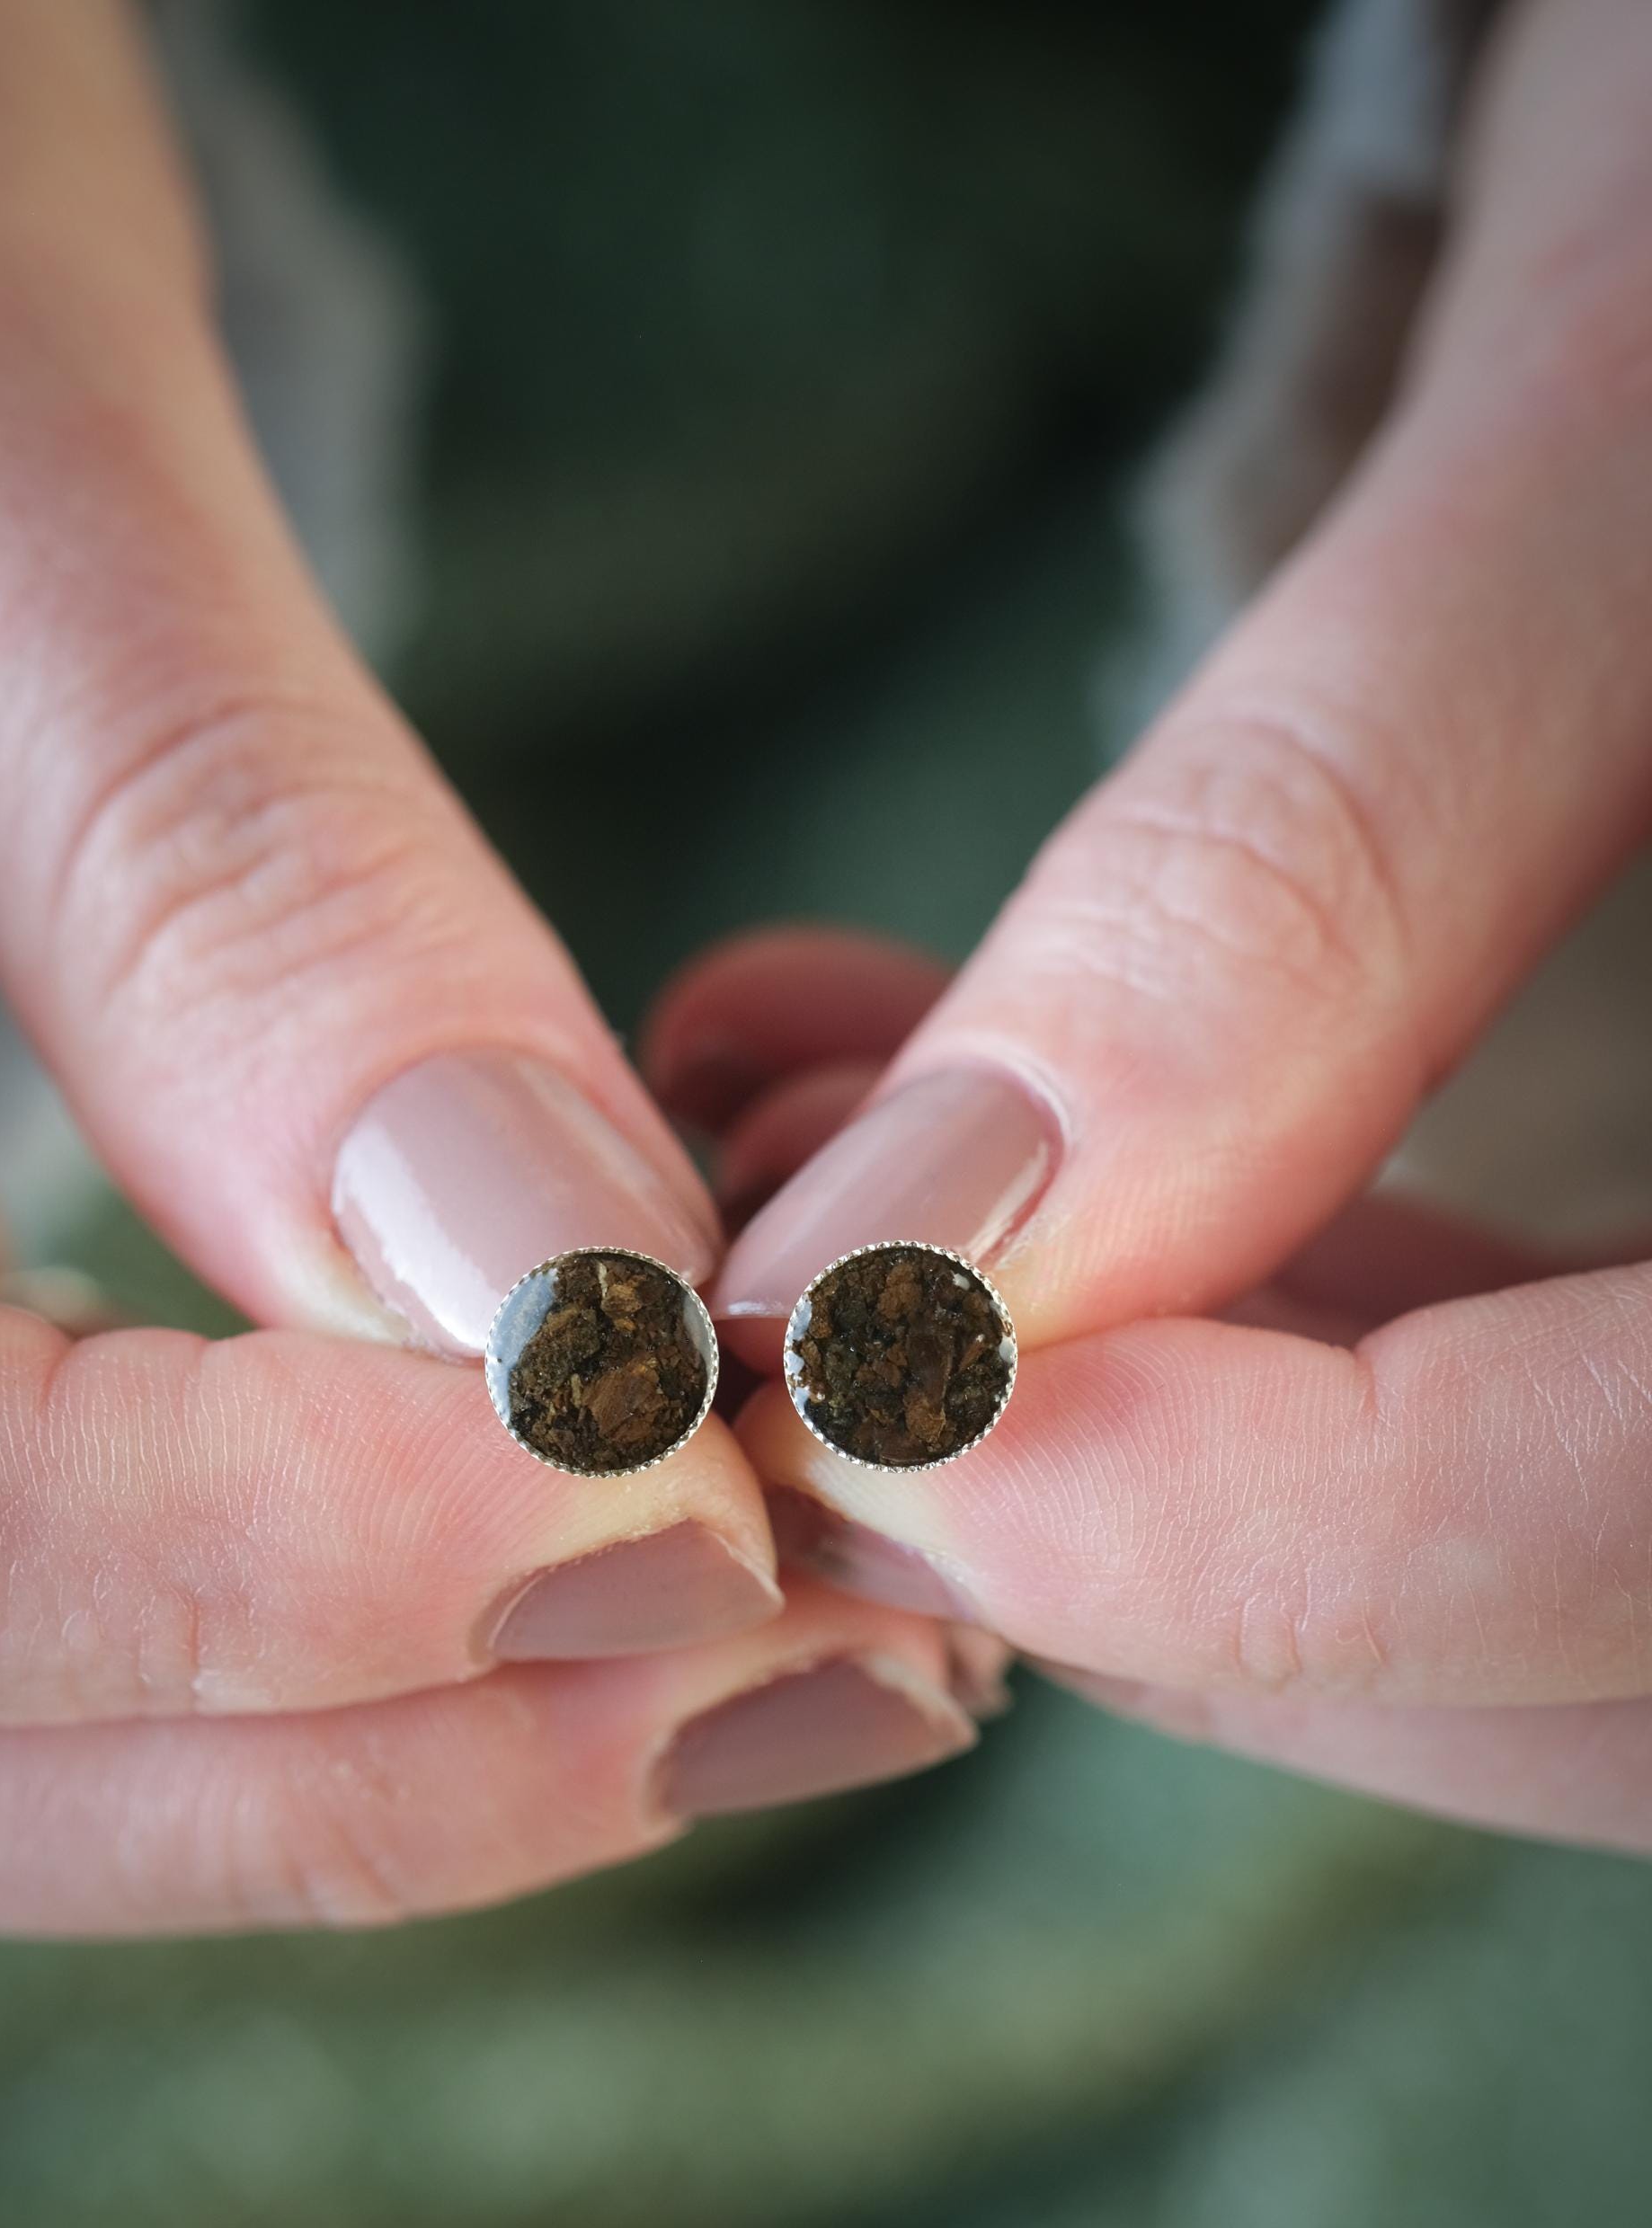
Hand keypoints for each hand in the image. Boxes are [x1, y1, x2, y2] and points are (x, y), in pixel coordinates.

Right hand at [0, 1, 981, 1929]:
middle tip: (833, 1654)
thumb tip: (562, 1308)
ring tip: (813, 1663)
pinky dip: (367, 1630)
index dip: (265, 1578)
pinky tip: (642, 1560)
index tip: (683, 1500)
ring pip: (18, 1732)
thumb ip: (216, 879)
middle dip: (404, 1734)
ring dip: (425, 1742)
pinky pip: (76, 1593)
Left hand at [646, 0, 1651, 1848]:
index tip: (866, 1405)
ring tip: (797, 1191)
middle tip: (785, 1345)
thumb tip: (917, 1270)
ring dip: (1112, 1428)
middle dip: (1143, 1550)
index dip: (1294, 1548)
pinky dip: (1201, 1303)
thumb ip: (1312, 873)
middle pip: (1585, 1655)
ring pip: (1510, 1569)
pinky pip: (1506, 1382)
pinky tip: (928, 1138)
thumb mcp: (1619, 446)